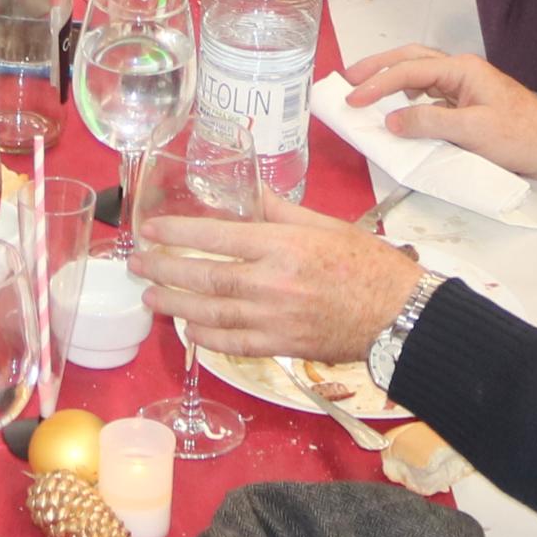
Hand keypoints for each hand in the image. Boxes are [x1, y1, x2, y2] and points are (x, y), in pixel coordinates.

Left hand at [134, 194, 425, 363]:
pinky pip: (234, 343)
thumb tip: (246, 190)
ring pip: (212, 313)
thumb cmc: (366, 264)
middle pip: (205, 277)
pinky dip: (207, 337)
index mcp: (281, 245)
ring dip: (176, 306)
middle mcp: (272, 282)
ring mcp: (275, 318)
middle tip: (138, 264)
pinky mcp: (281, 345)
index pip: (217, 236)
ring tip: (151, 297)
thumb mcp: (322, 224)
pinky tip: (189, 329)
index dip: (178, 233)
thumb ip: (278, 210)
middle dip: (165, 270)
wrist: (397, 314)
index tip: (151, 231)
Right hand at [339, 45, 536, 188]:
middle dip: (377, 67)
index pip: (408, 70)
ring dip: (391, 79)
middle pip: (410, 59)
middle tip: (346, 78)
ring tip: (365, 90)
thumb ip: (430, 123)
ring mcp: (465, 87)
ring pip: (419, 74)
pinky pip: (430, 94)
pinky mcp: (468, 104)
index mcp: (462, 69)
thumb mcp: (473, 132)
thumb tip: (392, 121)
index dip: (376, 84)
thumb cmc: (521, 137)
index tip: (351, 99)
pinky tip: (400, 111)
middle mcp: (461, 71)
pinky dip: (408, 98)